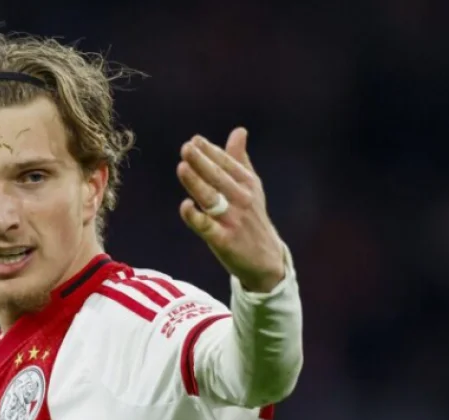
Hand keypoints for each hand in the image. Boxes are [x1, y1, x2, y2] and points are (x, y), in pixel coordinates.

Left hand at [176, 127, 285, 291]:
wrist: (266, 260)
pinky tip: (185, 206)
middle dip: (202, 162)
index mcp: (247, 184)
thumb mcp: (251, 187)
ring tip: (182, 167)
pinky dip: (196, 217)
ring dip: (196, 183)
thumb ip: (240, 159)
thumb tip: (239, 130)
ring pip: (211, 198)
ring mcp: (233, 220)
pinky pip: (207, 227)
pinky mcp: (224, 240)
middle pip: (218, 178)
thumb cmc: (252, 218)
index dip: (210, 151)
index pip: (226, 164)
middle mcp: (242, 199)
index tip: (194, 140)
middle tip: (186, 148)